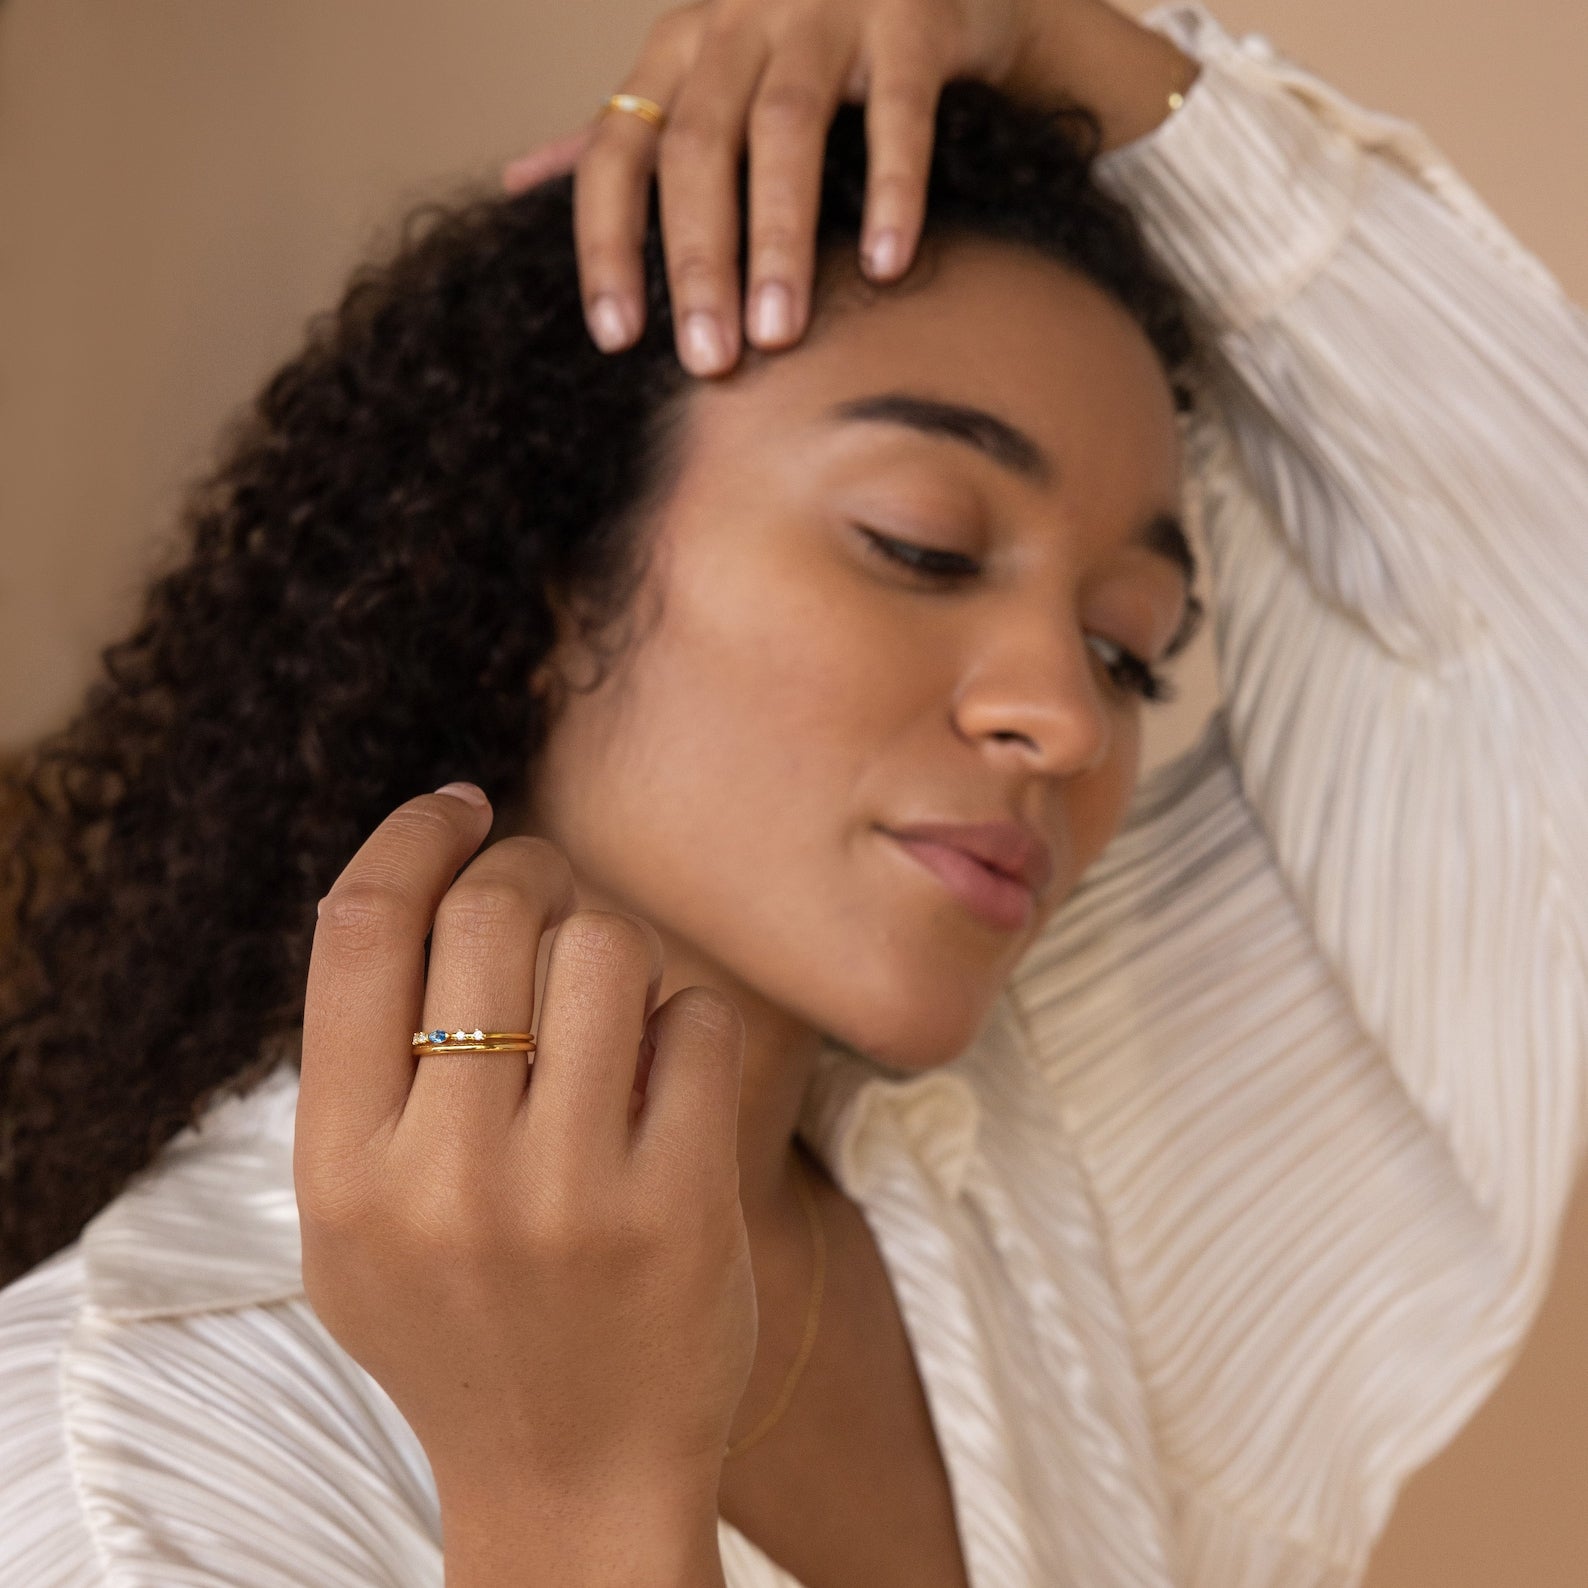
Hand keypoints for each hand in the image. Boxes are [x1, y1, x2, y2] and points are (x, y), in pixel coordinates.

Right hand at [295, 784, 755, 1518]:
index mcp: (340, 1166)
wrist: (572, 1482)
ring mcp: (567, 1195)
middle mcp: (443, 1175)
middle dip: (532, 870)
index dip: (414, 836)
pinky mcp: (678, 1207)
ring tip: (611, 1005)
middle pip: (493, 911)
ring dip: (615, 949)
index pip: (361, 928)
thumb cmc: (462, 1325)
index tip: (460, 806)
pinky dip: (686, 1026)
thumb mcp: (354, 1220)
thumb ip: (362, 1069)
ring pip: (608, 948)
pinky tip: (666, 1080)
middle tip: (550, 893)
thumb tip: (415, 879)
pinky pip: (697, 1021)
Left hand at [503, 0, 1046, 375]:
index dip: (608, 243)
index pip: (617, 149)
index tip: (615, 338)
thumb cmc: (815, 47)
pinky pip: (898, 110)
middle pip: (697, 146)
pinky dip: (893, 188)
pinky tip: (886, 264)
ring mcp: (826, 9)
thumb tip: (522, 181)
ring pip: (786, 129)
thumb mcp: (710, 77)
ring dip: (779, 237)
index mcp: (681, 48)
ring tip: (781, 331)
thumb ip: (635, 131)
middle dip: (699, 261)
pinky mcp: (913, 19)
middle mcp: (740, 19)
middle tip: (710, 360)